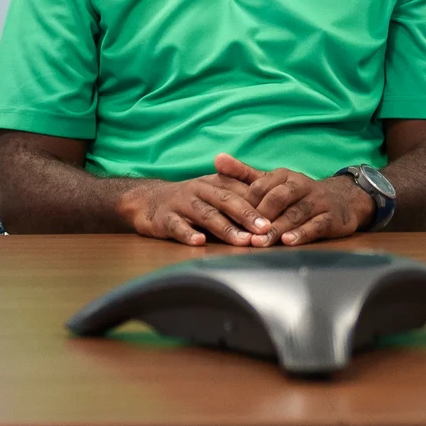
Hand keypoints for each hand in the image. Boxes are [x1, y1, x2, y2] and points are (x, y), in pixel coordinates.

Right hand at [117, 172, 270, 246]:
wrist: (146, 200)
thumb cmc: (189, 199)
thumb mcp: (212, 191)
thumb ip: (237, 197)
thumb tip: (271, 209)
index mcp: (214, 183)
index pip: (240, 191)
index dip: (259, 204)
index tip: (278, 218)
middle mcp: (199, 190)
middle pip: (226, 201)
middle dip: (247, 215)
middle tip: (265, 229)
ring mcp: (181, 204)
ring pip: (205, 215)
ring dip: (225, 228)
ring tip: (241, 240)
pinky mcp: (164, 218)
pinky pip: (177, 226)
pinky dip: (188, 234)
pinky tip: (199, 242)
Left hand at [214, 155, 372, 245]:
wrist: (341, 198)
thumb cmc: (296, 193)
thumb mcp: (271, 181)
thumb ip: (243, 173)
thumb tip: (217, 159)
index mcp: (283, 176)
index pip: (261, 186)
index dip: (245, 202)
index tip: (228, 215)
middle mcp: (300, 185)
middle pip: (278, 199)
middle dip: (261, 216)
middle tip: (245, 233)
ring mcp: (317, 201)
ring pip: (295, 213)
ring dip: (277, 228)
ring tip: (261, 241)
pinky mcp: (331, 218)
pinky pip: (316, 225)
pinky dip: (302, 233)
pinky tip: (289, 242)